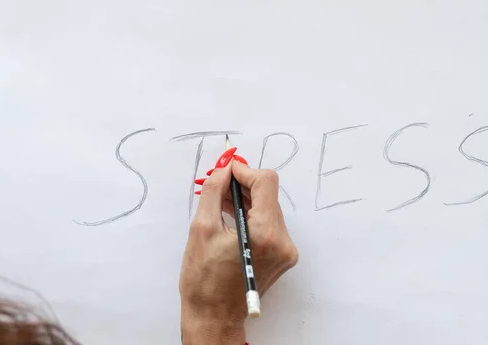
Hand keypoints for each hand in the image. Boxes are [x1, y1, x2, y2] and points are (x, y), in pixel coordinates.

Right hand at [179, 154, 298, 343]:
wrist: (214, 316)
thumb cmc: (203, 280)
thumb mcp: (202, 229)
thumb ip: (213, 192)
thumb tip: (224, 170)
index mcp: (265, 234)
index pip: (266, 182)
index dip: (245, 171)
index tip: (226, 171)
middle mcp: (283, 241)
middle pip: (269, 195)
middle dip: (243, 185)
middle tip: (218, 184)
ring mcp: (286, 250)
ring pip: (269, 208)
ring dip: (247, 200)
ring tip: (220, 202)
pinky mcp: (283, 256)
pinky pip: (269, 223)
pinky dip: (252, 215)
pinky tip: (231, 216)